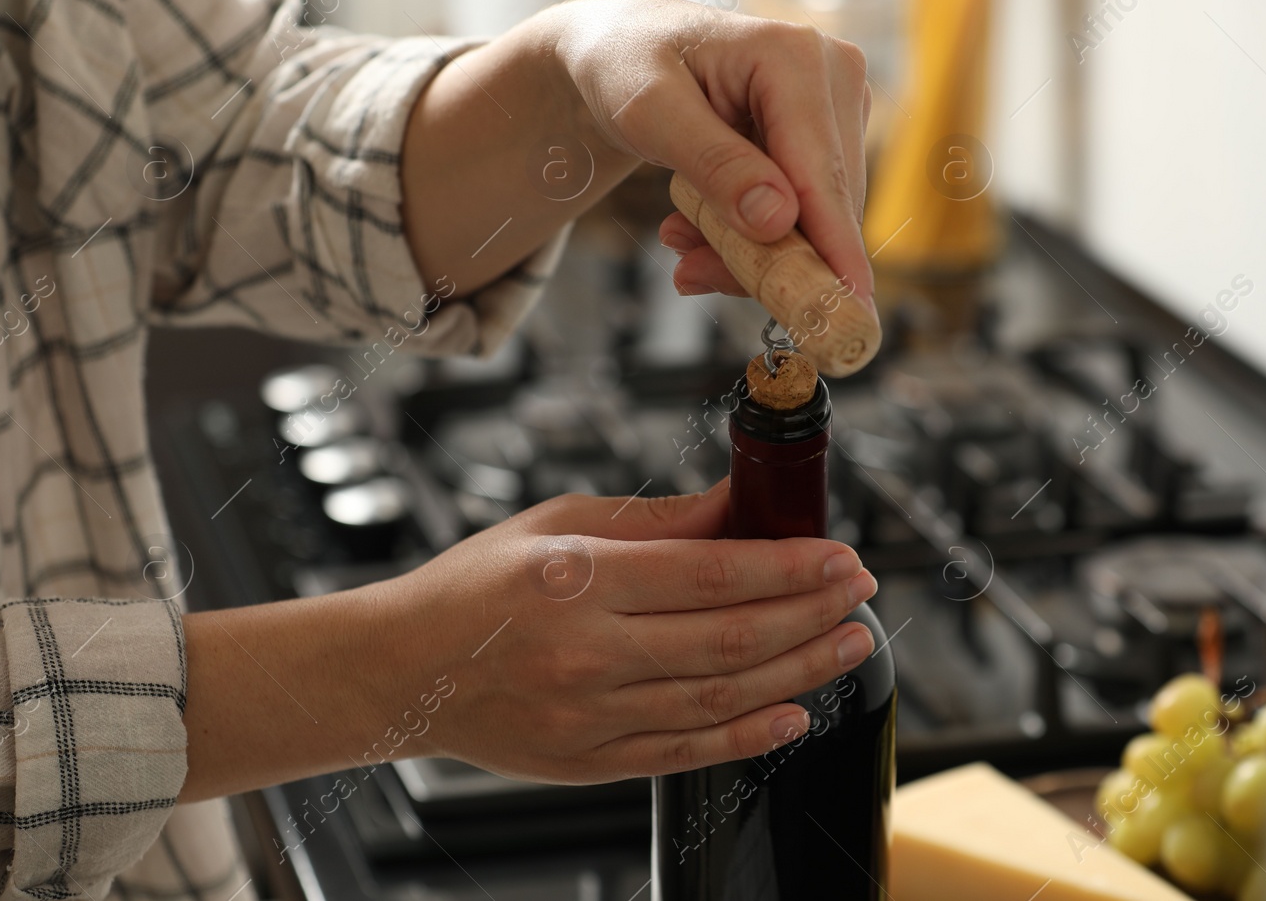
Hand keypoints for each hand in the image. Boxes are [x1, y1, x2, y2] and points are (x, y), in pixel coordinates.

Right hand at [393, 481, 877, 782]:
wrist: (405, 670)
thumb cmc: (477, 587)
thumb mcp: (558, 524)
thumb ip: (656, 521)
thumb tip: (739, 504)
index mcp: (581, 581)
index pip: (711, 575)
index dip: (790, 567)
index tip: (840, 557)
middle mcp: (589, 653)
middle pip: (731, 639)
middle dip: (811, 614)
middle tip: (859, 594)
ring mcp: (591, 717)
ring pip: (722, 697)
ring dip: (799, 671)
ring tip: (847, 644)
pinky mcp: (591, 761)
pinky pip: (687, 750)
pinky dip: (748, 735)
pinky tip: (794, 713)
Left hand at [552, 0, 875, 303]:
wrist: (620, 49)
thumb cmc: (627, 64)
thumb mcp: (648, 112)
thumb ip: (713, 164)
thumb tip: (778, 221)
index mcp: (794, 56)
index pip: (820, 170)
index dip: (832, 244)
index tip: (846, 306)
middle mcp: (832, 75)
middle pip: (825, 201)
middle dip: (766, 255)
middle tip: (689, 274)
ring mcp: (835, 106)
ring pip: (816, 215)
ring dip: (751, 248)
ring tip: (680, 242)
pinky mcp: (825, 136)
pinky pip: (803, 211)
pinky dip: (753, 234)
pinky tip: (701, 230)